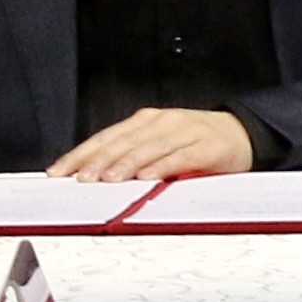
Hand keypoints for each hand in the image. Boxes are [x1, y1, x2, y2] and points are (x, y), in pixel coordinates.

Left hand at [55, 108, 253, 182]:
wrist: (243, 134)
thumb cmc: (194, 144)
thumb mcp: (159, 146)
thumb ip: (130, 158)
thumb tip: (90, 178)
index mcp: (145, 122)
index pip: (105, 138)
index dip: (80, 154)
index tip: (58, 172)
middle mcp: (161, 122)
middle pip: (123, 142)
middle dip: (99, 161)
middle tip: (80, 178)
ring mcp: (185, 132)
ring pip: (149, 148)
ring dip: (126, 164)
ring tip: (108, 179)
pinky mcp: (206, 146)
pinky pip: (181, 157)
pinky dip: (163, 166)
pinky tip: (148, 177)